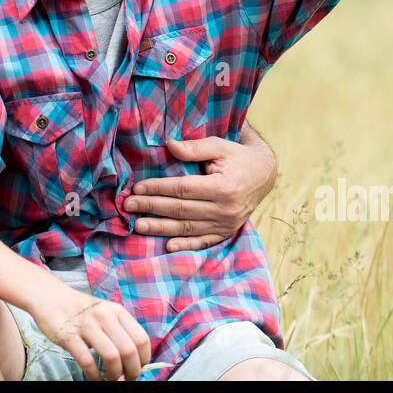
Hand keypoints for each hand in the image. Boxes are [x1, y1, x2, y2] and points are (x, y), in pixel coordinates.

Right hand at [29, 281, 151, 380]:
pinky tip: (94, 378)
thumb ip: (119, 330)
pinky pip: (87, 361)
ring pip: (111, 356)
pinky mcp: (68, 335)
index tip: (139, 368)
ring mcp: (86, 325)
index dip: (144, 359)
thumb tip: (135, 359)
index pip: (141, 339)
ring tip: (111, 379)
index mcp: (117, 311)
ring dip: (114, 374)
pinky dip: (93, 375)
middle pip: (128, 350)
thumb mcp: (105, 313)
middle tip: (127, 379)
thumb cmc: (82, 310)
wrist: (51, 297)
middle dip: (131, 371)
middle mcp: (104, 316)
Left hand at [124, 124, 276, 250]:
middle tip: (129, 206)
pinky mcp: (226, 232)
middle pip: (181, 210)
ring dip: (161, 228)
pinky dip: (185, 245)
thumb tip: (169, 145)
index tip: (137, 187)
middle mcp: (225, 209)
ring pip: (188, 228)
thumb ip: (195, 148)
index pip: (182, 189)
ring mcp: (226, 224)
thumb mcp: (220, 146)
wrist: (264, 175)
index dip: (158, 188)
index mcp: (223, 187)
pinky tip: (167, 246)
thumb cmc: (238, 157)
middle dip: (152, 207)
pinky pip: (203, 241)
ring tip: (138, 226)